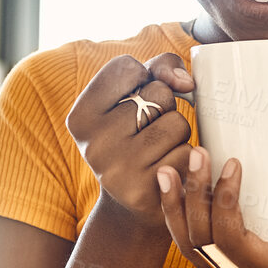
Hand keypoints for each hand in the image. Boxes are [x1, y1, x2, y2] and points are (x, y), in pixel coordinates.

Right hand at [65, 52, 194, 233]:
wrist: (132, 200)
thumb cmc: (136, 134)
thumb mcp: (134, 94)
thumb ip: (159, 68)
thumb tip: (185, 83)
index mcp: (80, 116)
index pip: (127, 67)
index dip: (142, 77)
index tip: (132, 99)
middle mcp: (92, 144)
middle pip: (158, 94)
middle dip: (164, 107)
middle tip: (145, 131)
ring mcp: (117, 170)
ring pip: (178, 123)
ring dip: (178, 133)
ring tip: (158, 149)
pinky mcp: (144, 191)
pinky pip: (188, 154)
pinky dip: (186, 158)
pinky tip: (168, 168)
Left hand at [156, 154, 267, 267]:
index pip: (232, 242)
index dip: (225, 203)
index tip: (233, 163)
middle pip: (202, 245)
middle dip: (193, 198)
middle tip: (196, 155)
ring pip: (191, 249)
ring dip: (176, 210)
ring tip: (166, 172)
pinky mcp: (232, 266)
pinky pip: (195, 248)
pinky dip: (181, 219)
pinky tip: (174, 190)